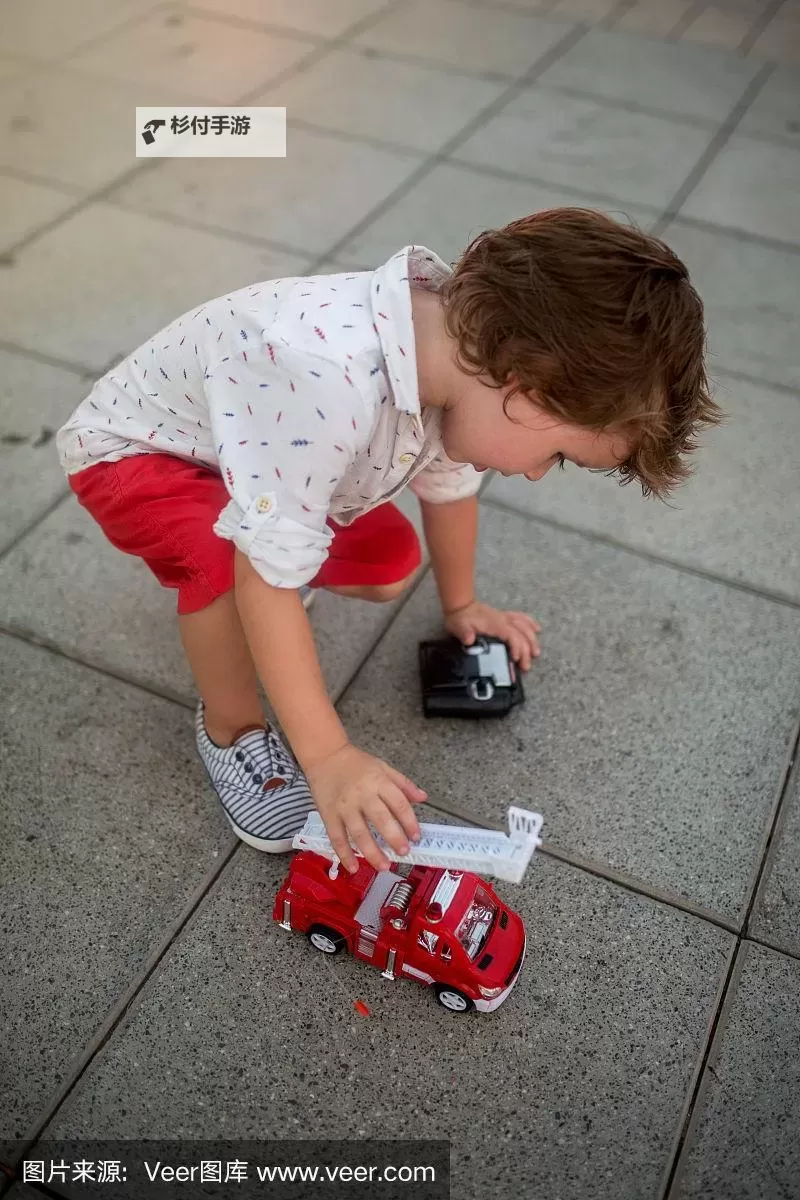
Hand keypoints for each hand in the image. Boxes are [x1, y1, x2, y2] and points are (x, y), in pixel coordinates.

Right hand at [304, 743, 426, 873]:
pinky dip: (344, 854)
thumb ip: (403, 784)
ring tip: (384, 866)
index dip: (409, 822)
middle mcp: (362, 795)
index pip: (399, 804)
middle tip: (404, 853)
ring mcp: (344, 807)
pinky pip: (337, 838)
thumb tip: (423, 798)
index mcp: (379, 782)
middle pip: (381, 820)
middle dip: (394, 838)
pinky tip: (352, 868)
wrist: (325, 756)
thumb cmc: (356, 763)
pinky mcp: (329, 815)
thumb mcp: (383, 767)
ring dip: (372, 852)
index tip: (416, 836)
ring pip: (359, 833)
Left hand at [443, 599, 540, 670]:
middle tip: (526, 666)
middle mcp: (503, 620)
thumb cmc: (460, 618)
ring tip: (536, 653)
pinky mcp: (504, 617)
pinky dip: (530, 623)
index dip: (517, 648)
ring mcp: (505, 618)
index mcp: (495, 625)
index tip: (515, 660)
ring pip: (525, 626)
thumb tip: (469, 640)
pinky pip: (521, 617)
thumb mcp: (458, 627)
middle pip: (522, 634)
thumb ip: (464, 633)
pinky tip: (537, 628)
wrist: (460, 605)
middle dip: (527, 650)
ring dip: (532, 639)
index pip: (512, 636)